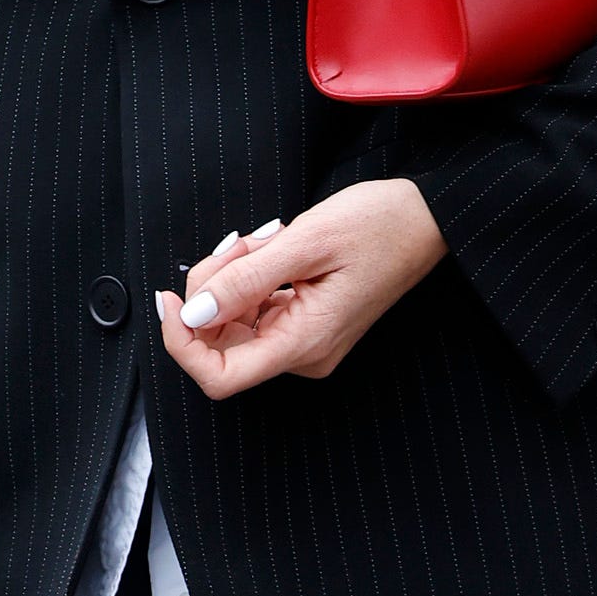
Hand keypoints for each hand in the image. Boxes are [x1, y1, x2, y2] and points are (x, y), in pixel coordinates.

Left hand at [156, 179, 446, 397]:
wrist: (427, 218)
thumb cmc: (379, 225)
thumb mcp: (305, 242)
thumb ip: (245, 280)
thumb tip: (192, 313)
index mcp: (305, 343)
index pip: (219, 377)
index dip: (181, 343)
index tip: (169, 299)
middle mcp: (303, 354)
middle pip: (220, 345)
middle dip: (210, 293)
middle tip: (237, 244)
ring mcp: (305, 341)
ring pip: (234, 323)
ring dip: (231, 277)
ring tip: (264, 239)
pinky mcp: (306, 323)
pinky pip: (255, 311)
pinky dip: (248, 278)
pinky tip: (270, 247)